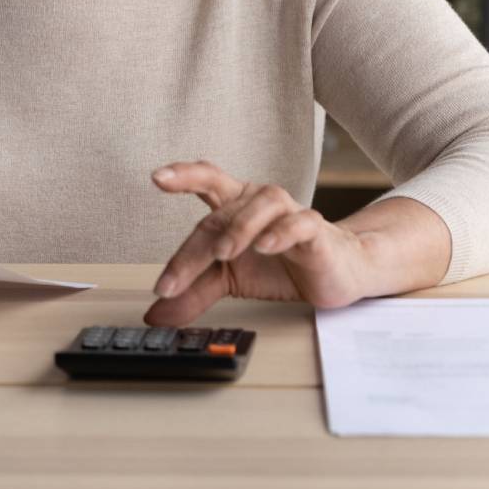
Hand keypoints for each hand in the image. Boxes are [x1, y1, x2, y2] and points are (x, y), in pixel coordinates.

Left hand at [143, 160, 373, 326]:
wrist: (333, 275)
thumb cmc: (279, 266)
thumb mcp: (228, 281)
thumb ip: (194, 293)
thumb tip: (156, 313)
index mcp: (234, 205)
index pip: (206, 181)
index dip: (183, 175)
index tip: (157, 177)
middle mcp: (258, 201)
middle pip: (223, 211)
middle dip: (197, 248)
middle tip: (174, 280)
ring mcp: (288, 212)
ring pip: (262, 203)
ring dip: (239, 227)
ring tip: (223, 252)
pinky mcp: (315, 230)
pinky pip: (299, 222)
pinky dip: (281, 232)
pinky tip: (266, 245)